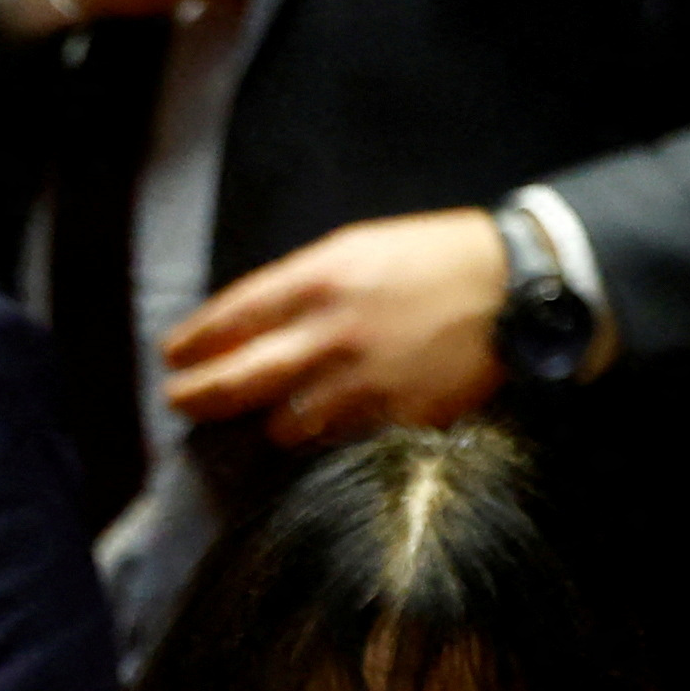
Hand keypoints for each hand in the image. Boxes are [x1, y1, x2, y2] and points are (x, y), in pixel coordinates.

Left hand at [159, 209, 507, 447]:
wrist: (516, 286)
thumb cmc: (435, 259)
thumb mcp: (360, 249)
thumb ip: (302, 284)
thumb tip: (251, 319)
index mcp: (320, 279)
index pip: (235, 316)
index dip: (196, 340)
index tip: (173, 356)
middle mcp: (332, 333)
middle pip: (242, 378)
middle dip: (199, 395)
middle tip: (177, 401)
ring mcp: (364, 382)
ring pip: (285, 423)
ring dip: (264, 424)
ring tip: (254, 424)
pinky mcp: (398, 418)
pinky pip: (339, 442)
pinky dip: (319, 440)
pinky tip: (311, 436)